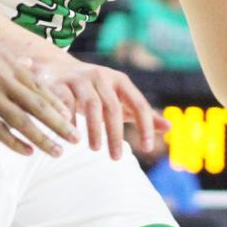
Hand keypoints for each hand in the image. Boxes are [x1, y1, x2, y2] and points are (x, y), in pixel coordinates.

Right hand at [0, 20, 79, 155]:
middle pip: (39, 106)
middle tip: (76, 138)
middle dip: (61, 124)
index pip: (39, 87)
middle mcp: (3, 81)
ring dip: (44, 139)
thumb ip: (6, 54)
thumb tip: (23, 63)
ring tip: (59, 152)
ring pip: (24, 122)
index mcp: (7, 63)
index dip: (56, 103)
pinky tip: (27, 152)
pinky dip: (15, 142)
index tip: (70, 115)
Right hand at [33, 48, 168, 158]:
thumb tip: (170, 128)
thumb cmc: (95, 90)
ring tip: (96, 149)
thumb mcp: (119, 98)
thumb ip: (141, 113)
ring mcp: (79, 79)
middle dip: (115, 134)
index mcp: (120, 81)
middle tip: (116, 158)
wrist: (56, 68)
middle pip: (113, 107)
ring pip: (90, 104)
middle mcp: (101, 76)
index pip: (138, 104)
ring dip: (94, 129)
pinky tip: (72, 136)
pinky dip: (69, 119)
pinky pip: (65, 102)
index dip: (145, 126)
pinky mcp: (59, 84)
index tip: (148, 148)